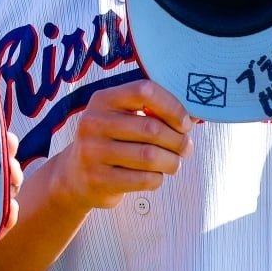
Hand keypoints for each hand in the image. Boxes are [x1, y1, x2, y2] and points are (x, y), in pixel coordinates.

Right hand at [42, 79, 194, 212]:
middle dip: (178, 140)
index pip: (144, 90)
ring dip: (172, 162)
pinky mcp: (97, 180)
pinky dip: (157, 179)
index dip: (172, 106)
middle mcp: (93, 122)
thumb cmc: (112, 142)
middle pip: (151, 128)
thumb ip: (153, 112)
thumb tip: (196, 116)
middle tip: (186, 148)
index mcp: (102, 99)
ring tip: (173, 163)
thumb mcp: (122, 118)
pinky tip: (154, 176)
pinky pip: (143, 179)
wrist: (75, 176)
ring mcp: (92, 152)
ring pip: (150, 156)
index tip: (185, 123)